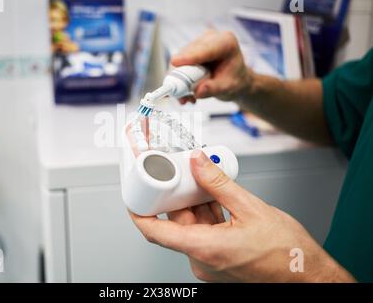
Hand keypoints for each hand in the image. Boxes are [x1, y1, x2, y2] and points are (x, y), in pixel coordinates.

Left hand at [129, 150, 354, 281]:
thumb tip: (198, 163)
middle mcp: (202, 260)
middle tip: (180, 173)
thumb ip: (219, 184)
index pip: (155, 232)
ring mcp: (210, 262)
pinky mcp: (219, 260)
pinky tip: (216, 198)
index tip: (132, 198)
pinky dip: (207, 216)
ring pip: (192, 226)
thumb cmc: (287, 254)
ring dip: (196, 204)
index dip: (139, 213)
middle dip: (177, 197)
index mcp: (205, 249)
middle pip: (177, 223)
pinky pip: (204, 233)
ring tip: (204, 181)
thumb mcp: (251, 208)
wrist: (308, 277)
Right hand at [172, 30, 253, 104]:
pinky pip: (178, 63)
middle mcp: (210, 38)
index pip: (205, 49)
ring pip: (180, 58)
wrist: (233, 78)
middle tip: (183, 96)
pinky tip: (186, 91)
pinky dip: (179, 78)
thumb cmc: (233, 80)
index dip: (189, 56)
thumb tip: (197, 92)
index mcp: (226, 42)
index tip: (174, 62)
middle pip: (188, 53)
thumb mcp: (227, 88)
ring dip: (179, 79)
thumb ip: (213, 89)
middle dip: (182, 74)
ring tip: (188, 97)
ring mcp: (198, 42)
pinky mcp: (189, 49)